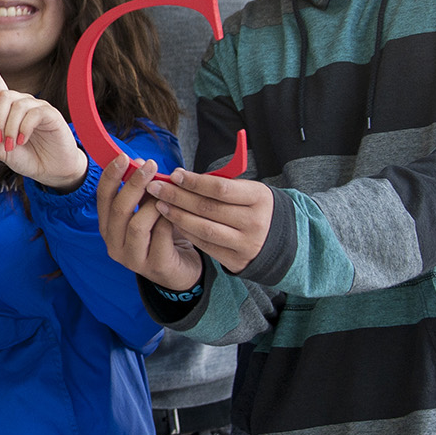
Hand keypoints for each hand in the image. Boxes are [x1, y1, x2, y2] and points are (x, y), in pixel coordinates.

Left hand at [0, 53, 86, 189]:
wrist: (52, 170)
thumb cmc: (27, 156)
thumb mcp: (0, 151)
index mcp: (7, 109)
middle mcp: (22, 103)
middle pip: (3, 95)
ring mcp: (37, 107)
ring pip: (16, 105)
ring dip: (9, 127)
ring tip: (11, 145)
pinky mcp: (50, 114)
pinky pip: (33, 113)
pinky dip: (24, 128)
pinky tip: (22, 140)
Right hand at [96, 155, 202, 291]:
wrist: (181, 270)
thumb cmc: (163, 235)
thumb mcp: (149, 211)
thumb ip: (143, 191)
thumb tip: (140, 162)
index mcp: (108, 227)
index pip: (102, 198)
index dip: (110, 176)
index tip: (123, 157)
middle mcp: (113, 243)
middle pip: (118, 209)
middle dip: (134, 184)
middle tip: (151, 166)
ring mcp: (131, 258)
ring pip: (137, 225)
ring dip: (153, 204)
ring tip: (167, 194)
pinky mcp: (153, 266)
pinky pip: (161, 236)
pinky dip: (169, 219)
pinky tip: (178, 211)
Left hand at [148, 169, 272, 274]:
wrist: (279, 240)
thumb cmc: (254, 207)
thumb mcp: (247, 190)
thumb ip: (218, 184)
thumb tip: (179, 177)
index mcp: (259, 198)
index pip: (220, 188)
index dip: (194, 182)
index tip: (174, 175)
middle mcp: (255, 222)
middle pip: (208, 208)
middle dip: (177, 196)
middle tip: (156, 187)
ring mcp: (246, 243)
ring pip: (203, 228)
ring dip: (177, 215)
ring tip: (159, 204)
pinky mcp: (236, 259)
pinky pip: (204, 244)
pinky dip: (186, 231)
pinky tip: (172, 220)